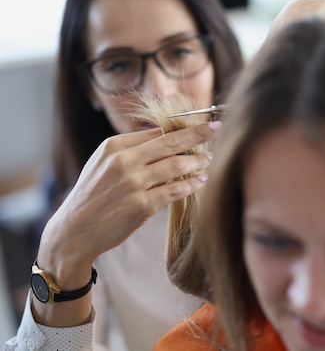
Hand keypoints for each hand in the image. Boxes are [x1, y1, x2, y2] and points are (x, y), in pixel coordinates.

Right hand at [33, 122, 214, 326]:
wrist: (75, 229)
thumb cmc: (93, 193)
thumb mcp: (102, 162)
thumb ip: (130, 147)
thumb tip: (164, 134)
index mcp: (114, 146)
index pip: (156, 132)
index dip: (181, 128)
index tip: (199, 126)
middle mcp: (124, 161)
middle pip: (170, 142)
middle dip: (197, 133)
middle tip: (216, 128)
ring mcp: (134, 184)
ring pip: (176, 166)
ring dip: (197, 161)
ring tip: (209, 158)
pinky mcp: (142, 205)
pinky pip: (174, 191)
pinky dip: (191, 184)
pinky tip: (201, 180)